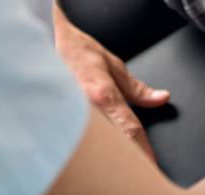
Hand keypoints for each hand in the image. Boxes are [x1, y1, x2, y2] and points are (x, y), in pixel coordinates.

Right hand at [52, 2, 168, 159]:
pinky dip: (84, 142)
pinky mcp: (56, 117)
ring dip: (104, 149)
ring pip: (93, 143)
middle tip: (134, 161)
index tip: (151, 163)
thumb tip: (160, 99)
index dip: (143, 149)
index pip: (129, 128)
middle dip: (124, 153)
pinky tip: (85, 144)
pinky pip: (74, 137)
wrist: (44, 41)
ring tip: (110, 155)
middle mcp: (86, 107)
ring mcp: (69, 114)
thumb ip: (136, 88)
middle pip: (112, 142)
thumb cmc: (76, 51)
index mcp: (103, 94)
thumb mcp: (112, 65)